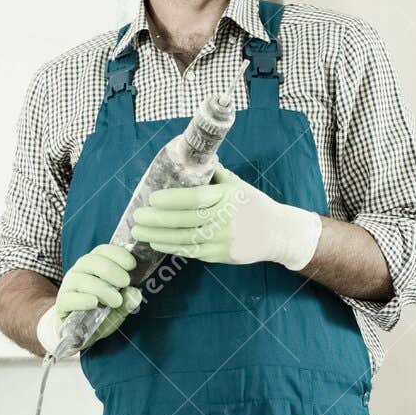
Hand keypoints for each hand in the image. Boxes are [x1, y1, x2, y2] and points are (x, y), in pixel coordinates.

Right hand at [38, 243, 141, 352]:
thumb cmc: (100, 314)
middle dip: (110, 269)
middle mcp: (79, 272)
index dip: (117, 254)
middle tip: (126, 282)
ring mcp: (68, 287)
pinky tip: (95, 303)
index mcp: (93, 266)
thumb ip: (128, 301)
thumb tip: (135, 293)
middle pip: (90, 261)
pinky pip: (68, 298)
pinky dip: (82, 300)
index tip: (132, 264)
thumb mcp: (119, 309)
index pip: (102, 251)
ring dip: (101, 288)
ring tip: (116, 300)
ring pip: (80, 279)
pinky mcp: (61, 304)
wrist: (79, 333)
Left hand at [129, 166, 320, 270]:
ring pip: (185, 239)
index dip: (172, 200)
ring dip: (159, 236)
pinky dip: (172, 247)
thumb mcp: (237, 185)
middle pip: (185, 221)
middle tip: (137, 216)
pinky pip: (192, 252)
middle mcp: (225, 219)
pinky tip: (157, 242)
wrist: (278, 233)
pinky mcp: (221, 256)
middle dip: (157, 220)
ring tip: (139, 231)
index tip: (152, 198)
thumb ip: (214, 174)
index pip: (195, 198)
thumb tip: (189, 158)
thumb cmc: (253, 204)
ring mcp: (223, 240)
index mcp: (227, 197)